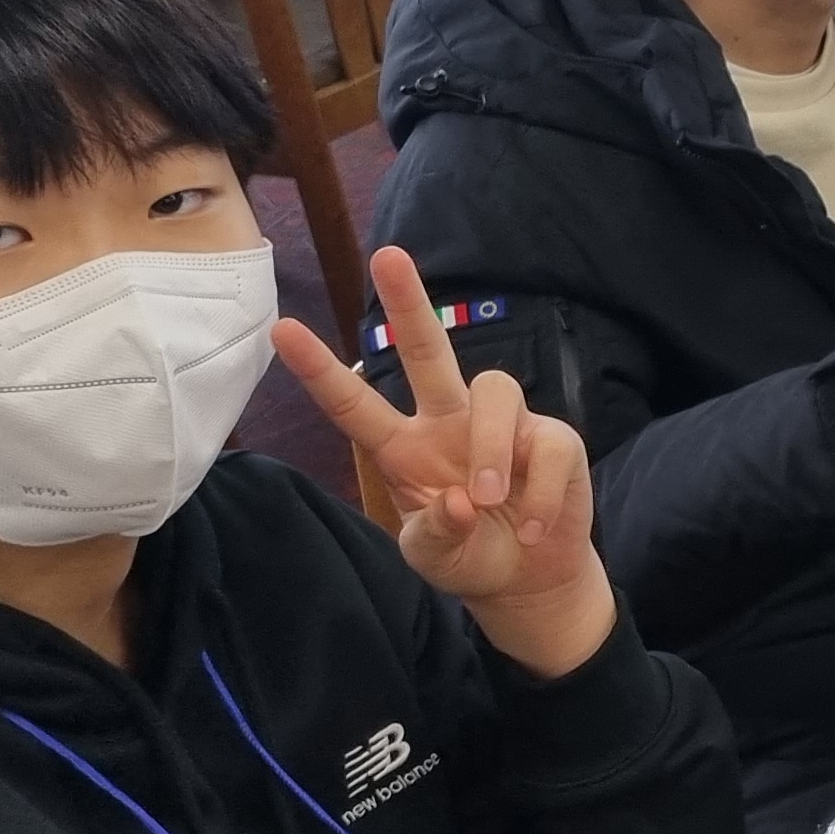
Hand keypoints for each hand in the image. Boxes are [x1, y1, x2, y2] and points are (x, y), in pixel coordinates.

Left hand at [276, 246, 612, 678]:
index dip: (318, 370)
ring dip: (491, 450)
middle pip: (429, 352)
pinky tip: (532, 526)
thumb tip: (459, 501)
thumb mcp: (432, 558)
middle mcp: (450, 422)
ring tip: (491, 501)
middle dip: (409, 304)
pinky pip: (547, 446)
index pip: (355, 405)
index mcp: (404, 448)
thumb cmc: (470, 555)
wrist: (532, 578)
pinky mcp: (553, 440)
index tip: (281, 330)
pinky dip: (539, 495)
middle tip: (387, 255)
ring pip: (496, 390)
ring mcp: (505, 427)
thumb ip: (434, 533)